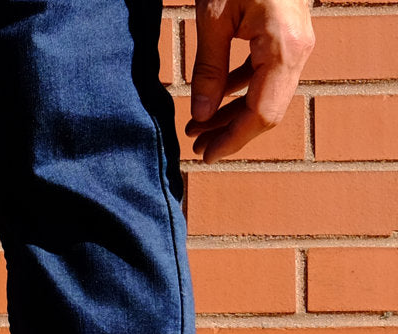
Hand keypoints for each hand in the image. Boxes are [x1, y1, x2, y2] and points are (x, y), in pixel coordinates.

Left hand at [186, 0, 314, 162]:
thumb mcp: (213, 18)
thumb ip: (209, 70)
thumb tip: (202, 115)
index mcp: (284, 49)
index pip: (262, 114)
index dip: (232, 140)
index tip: (204, 157)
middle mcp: (297, 51)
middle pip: (267, 111)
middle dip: (230, 133)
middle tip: (195, 148)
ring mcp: (294, 44)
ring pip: (265, 95)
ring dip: (232, 115)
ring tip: (197, 129)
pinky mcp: (284, 36)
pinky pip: (264, 75)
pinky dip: (239, 91)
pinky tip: (213, 102)